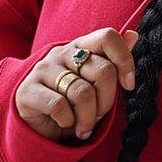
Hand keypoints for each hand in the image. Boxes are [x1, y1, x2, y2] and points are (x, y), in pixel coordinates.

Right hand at [15, 27, 139, 143]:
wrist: (36, 124)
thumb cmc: (72, 101)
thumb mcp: (95, 83)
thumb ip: (113, 60)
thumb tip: (133, 35)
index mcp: (81, 46)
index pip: (107, 37)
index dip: (124, 60)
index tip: (128, 85)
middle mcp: (62, 53)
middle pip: (103, 71)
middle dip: (107, 101)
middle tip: (99, 115)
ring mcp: (43, 70)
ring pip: (83, 93)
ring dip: (89, 117)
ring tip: (85, 126)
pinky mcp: (27, 90)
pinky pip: (59, 106)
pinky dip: (68, 121)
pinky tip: (66, 123)